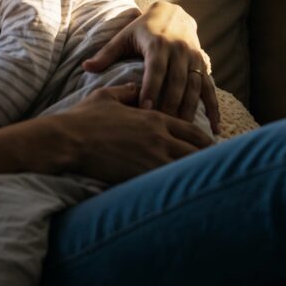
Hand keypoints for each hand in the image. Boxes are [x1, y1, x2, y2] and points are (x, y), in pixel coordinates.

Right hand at [55, 84, 212, 184]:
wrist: (68, 139)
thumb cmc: (84, 118)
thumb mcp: (107, 96)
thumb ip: (127, 92)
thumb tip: (136, 88)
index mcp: (154, 118)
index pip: (192, 131)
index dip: (205, 142)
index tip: (210, 150)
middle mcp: (159, 137)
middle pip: (198, 152)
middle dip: (209, 162)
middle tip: (217, 171)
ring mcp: (152, 157)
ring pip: (188, 169)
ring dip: (198, 176)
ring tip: (207, 186)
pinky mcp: (141, 175)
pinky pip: (170, 184)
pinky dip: (180, 189)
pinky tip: (186, 197)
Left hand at [82, 1, 218, 130]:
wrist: (173, 13)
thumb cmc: (143, 28)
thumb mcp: (124, 36)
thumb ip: (107, 54)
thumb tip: (86, 67)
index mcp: (158, 44)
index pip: (155, 70)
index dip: (151, 89)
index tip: (145, 110)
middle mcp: (179, 50)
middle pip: (176, 82)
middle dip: (170, 105)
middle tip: (163, 127)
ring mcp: (193, 58)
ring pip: (193, 87)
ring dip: (190, 109)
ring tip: (184, 131)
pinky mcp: (203, 66)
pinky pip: (209, 88)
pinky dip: (213, 108)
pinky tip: (214, 128)